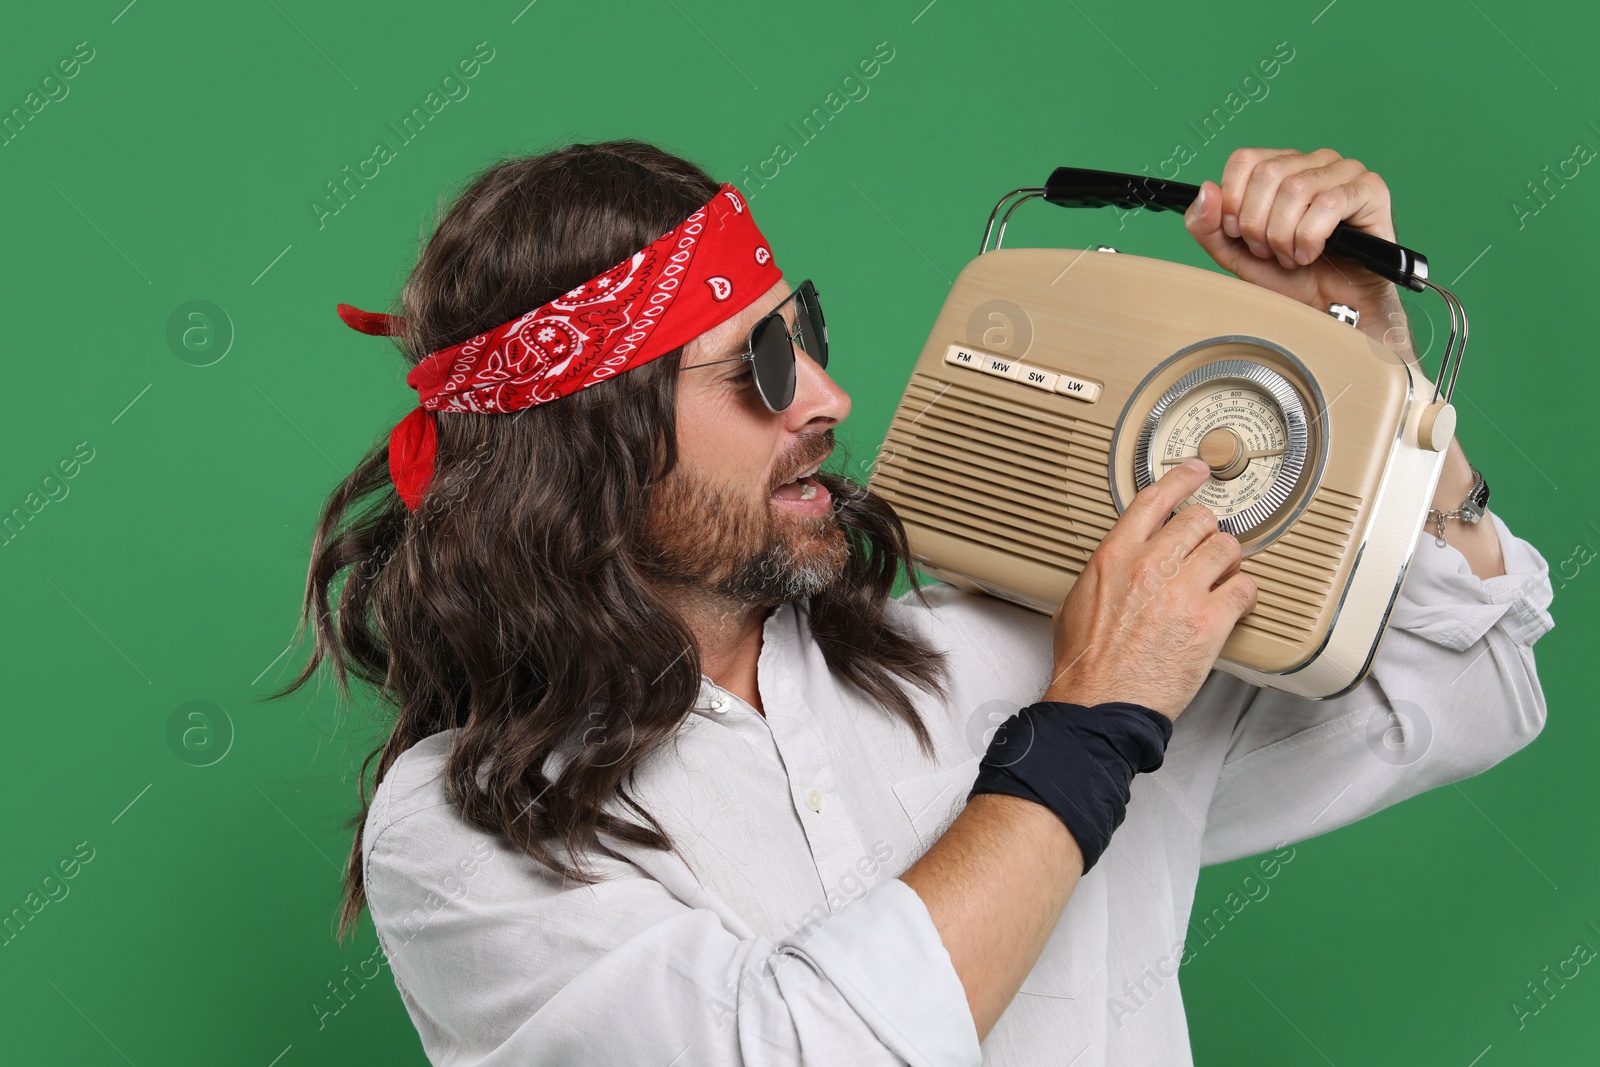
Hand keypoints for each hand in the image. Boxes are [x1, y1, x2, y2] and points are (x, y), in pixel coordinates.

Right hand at [1042, 460, 1257, 718]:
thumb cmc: (1084, 666)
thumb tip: (1112, 572)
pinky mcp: (1210, 621)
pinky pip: (1246, 589)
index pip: (1155, 498)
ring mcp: (1183, 591)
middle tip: (1206, 548)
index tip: (1196, 471)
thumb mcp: (1074, 604)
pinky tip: (1234, 605)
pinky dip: (1244, 595)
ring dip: (1228, 562)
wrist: (1099, 705)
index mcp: (1114, 557)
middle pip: (1199, 520)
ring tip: (1221, 578)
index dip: (1182, 479)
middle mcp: (1150, 565)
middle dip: (1206, 533)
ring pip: (1227, 548)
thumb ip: (1101, 577)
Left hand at [1183, 147, 1410, 356]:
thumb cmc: (1289, 277)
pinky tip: (1311, 255)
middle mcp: (1314, 161)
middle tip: (1269, 252)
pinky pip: (1328, 204)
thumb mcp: (1234, 253)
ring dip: (1284, 236)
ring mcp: (1345, 171)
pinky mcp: (1370, 190)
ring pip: (1296, 189)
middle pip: (1267, 173)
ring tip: (1290, 257)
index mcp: (1282, 166)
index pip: (1245, 159)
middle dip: (1258, 225)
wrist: (1328, 308)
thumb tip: (1206, 190)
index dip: (1233, 201)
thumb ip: (1208, 225)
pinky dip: (1310, 238)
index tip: (1239, 235)